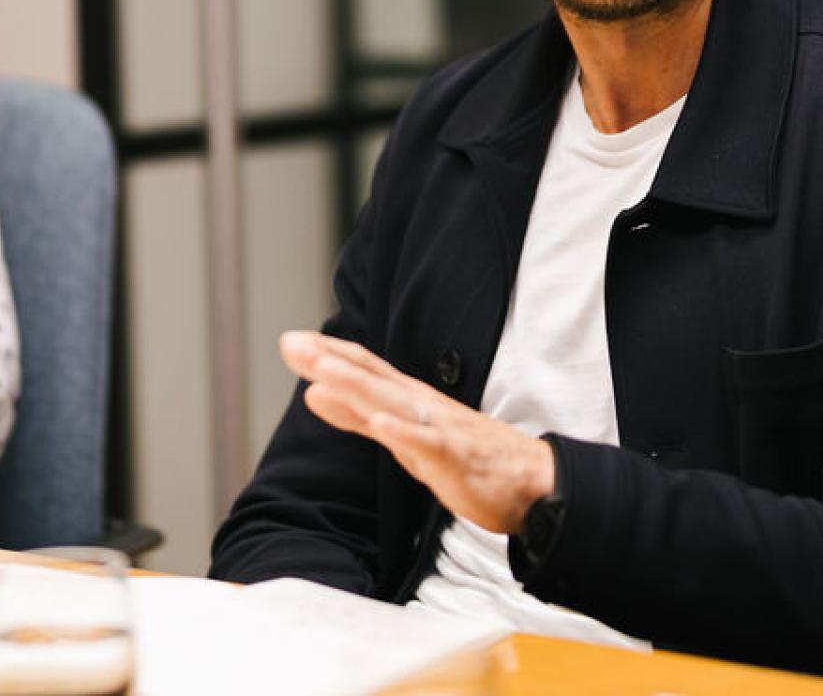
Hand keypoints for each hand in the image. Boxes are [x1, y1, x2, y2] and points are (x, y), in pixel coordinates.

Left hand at [281, 330, 553, 534]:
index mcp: (408, 399)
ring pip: (393, 403)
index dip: (328, 353)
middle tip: (291, 343)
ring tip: (322, 372)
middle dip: (331, 361)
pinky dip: (404, 432)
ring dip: (357, 386)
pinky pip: (428, 444)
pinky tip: (379, 424)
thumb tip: (312, 392)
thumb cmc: (465, 456)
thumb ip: (357, 415)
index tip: (292, 340)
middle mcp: (421, 405)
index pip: (364, 368)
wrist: (531, 482)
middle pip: (371, 378)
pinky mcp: (456, 458)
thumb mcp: (402, 434)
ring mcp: (439, 428)